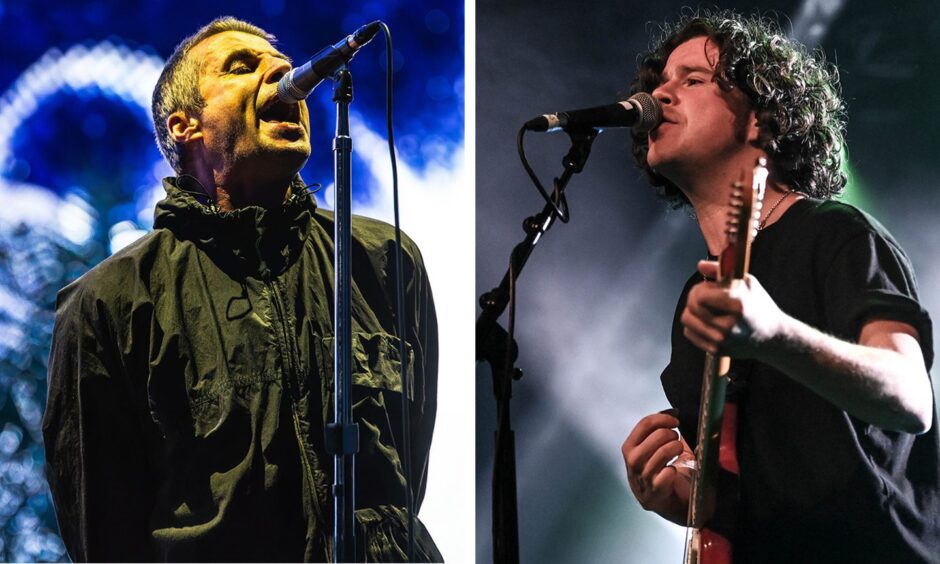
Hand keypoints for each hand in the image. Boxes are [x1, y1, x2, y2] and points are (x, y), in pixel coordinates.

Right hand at [621, 410, 692, 524]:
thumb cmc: (668, 472)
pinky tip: (674, 472)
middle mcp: (632, 463)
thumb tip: (672, 411)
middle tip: (676, 440)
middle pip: (655, 437)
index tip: (675, 420)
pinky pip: (665, 475)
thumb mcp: (661, 448)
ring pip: (661, 454)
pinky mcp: (654, 495)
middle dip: (671, 434)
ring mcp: (642, 480)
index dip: (663, 418)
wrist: (673, 504)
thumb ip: (663, 430)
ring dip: (675, 449)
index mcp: (630, 448)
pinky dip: (673, 471)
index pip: (644, 425)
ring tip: (679, 451)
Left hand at [681, 260, 784, 357]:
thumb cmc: (759, 305)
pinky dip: (694, 324)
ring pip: (687, 320)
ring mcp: (721, 341)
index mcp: (738, 305)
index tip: (709, 288)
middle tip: (705, 297)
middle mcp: (728, 326)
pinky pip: (689, 333)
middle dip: (694, 298)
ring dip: (692, 311)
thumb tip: (699, 264)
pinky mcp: (716, 351)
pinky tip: (707, 321)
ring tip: (706, 308)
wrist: (772, 337)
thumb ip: (721, 270)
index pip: (700, 296)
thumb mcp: (747, 282)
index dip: (701, 288)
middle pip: (691, 307)